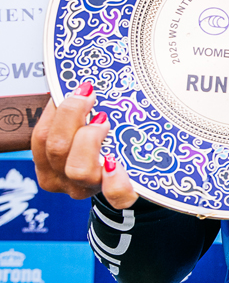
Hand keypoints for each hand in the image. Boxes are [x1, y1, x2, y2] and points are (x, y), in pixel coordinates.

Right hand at [30, 84, 137, 208]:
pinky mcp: (119, 198)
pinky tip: (117, 162)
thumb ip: (76, 114)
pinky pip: (116, 194)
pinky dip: (116, 179)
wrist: (132, 179)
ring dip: (89, 140)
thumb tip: (82, 85)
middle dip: (72, 116)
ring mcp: (90, 189)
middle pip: (57, 149)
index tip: (78, 89)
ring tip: (104, 123)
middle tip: (90, 98)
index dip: (57, 110)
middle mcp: (66, 179)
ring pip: (79, 169)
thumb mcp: (81, 131)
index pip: (42, 137)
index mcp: (50, 164)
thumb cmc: (104, 147)